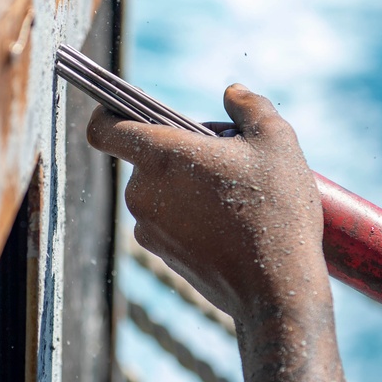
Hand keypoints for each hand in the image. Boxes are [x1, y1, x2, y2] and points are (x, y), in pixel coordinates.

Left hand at [86, 84, 325, 324]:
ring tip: (234, 193)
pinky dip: (188, 214)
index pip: (104, 128)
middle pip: (145, 156)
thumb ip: (248, 105)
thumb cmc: (276, 209)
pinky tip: (229, 221)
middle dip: (179, 150)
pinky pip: (166, 219)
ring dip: (185, 183)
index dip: (107, 114)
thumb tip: (231, 93)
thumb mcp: (276, 140)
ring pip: (158, 188)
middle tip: (227, 158)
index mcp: (161, 156)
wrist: (277, 289)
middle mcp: (142, 192)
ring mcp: (148, 227)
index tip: (124, 110)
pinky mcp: (161, 254)